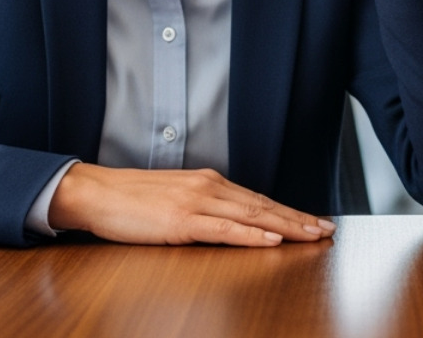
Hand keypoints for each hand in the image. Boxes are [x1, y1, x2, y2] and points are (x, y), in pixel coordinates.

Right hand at [47, 163, 336, 245]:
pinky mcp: (182, 220)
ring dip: (286, 226)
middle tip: (327, 229)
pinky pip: (224, 229)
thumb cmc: (131, 200)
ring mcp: (197, 202)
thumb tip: (231, 221)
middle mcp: (210, 187)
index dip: (289, 211)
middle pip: (264, 206)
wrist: (96, 192)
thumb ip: (204, 207)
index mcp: (209, 183)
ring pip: (252, 215)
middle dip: (298, 219)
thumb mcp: (176, 199)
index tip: (313, 221)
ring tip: (312, 234)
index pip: (259, 199)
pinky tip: (271, 240)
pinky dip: (251, 234)